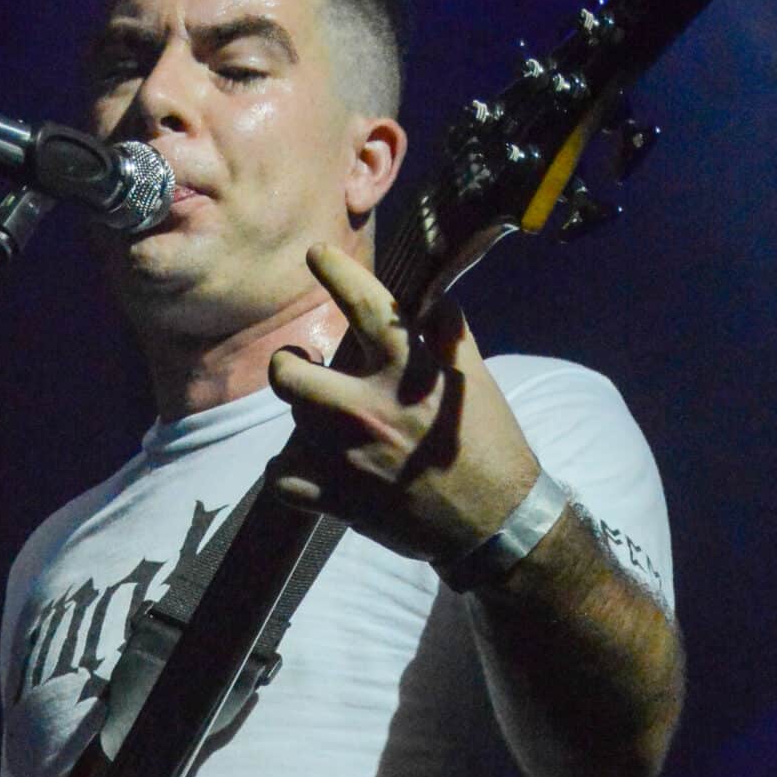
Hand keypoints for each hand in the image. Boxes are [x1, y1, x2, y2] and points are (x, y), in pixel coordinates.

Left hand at [263, 241, 540, 566]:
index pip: (362, 303)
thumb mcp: (475, 376)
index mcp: (409, 369)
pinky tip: (307, 468)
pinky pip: (281, 479)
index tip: (316, 255)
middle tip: (301, 366)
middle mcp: (370, 407)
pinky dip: (289, 474)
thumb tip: (430, 295)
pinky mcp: (338, 499)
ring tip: (321, 420)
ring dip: (302, 418)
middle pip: (289, 372)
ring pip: (289, 423)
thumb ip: (447, 332)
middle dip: (289, 364)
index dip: (334, 271)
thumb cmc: (488, 443)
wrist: (494, 521)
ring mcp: (348, 457)